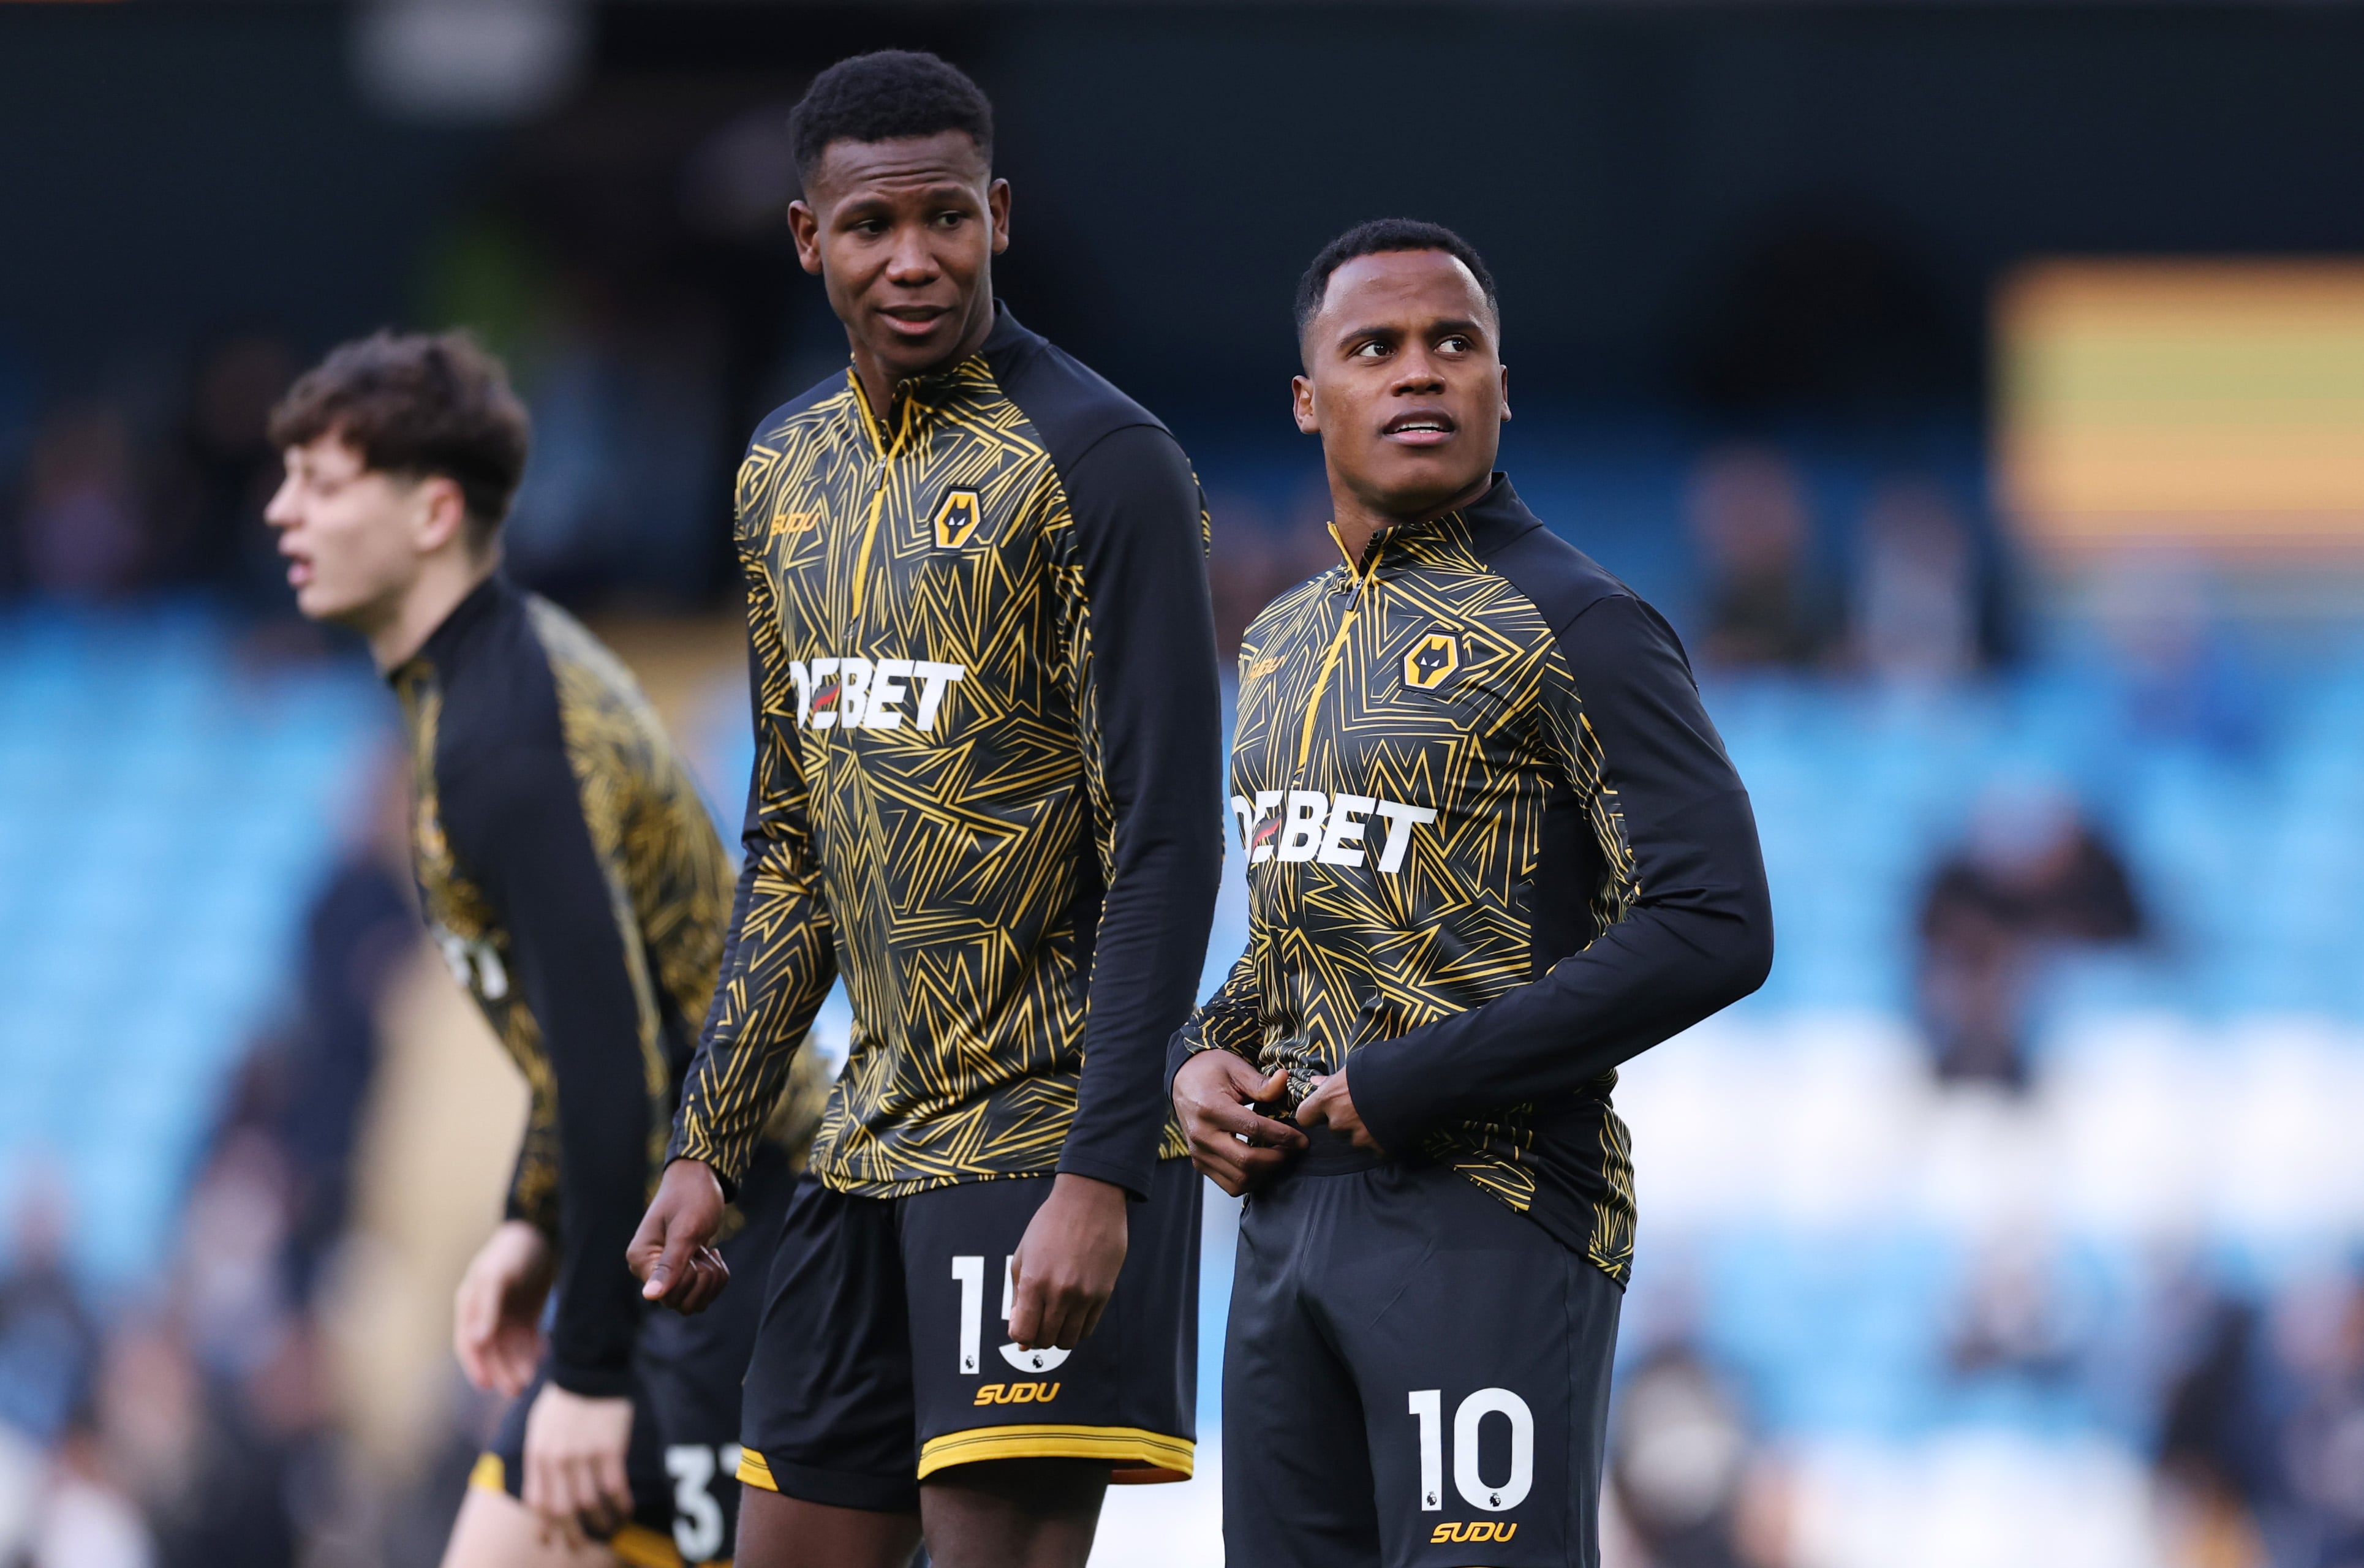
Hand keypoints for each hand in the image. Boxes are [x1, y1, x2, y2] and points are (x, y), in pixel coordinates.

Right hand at [454, 1221, 553, 1396]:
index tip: (487, 1386)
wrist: (543, 1230)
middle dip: (502, 1371)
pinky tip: (543, 1357)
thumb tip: (477, 1340)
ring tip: (530, 1379)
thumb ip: (487, 1306)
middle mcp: (487, 1313)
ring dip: (518, 1365)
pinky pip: (528, 1339)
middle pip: (492, 1351)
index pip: (469, 1343)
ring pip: (511, 1348)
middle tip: (517, 1389)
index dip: (476, 1365)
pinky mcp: (528, 1313)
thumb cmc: (514, 1250)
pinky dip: (533, 1351)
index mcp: (471, 1304)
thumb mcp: (497, 1275)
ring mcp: (507, 1314)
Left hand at [521, 1382, 634, 1543]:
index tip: (552, 1540)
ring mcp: (584, 1455)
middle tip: (580, 1545)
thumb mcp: (539, 1428)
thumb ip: (539, 1459)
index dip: (545, 1527)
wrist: (590, 1368)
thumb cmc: (565, 1399)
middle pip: (563, 1510)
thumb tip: (542, 1492)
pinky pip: (615, 1487)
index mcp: (538, 1455)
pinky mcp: (610, 1448)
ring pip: (590, 1503)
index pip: (537, 1503)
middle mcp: (558, 1459)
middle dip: (571, 1534)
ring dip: (600, 1522)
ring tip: (609, 1529)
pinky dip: (621, 1503)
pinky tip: (625, 1509)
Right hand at [627, 1159, 730, 1314]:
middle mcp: (648, 1271)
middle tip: (704, 1249)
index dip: (690, 1279)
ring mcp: (665, 1272)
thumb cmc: (692, 1197)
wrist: (700, 1177)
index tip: (695, 1252)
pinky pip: (703, 1293)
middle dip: (703, 1279)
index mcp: (641, 1260)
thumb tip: (650, 1296)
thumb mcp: (686, 1231)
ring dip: (711, 1278)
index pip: (667, 1296)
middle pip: (681, 1304)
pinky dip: (716, 1276)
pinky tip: (712, 1253)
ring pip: (695, 1302)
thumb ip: (670, 1265)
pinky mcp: (682, 1271)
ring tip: (709, 1251)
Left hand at [1007, 1174, 1127, 1350]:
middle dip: (1037, 1336)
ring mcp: (1084, 1295)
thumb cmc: (1051, 1223)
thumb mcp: (1023, 1255)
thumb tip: (1021, 1335)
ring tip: (1056, 1318)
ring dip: (1058, 1336)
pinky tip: (1073, 1313)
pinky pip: (1088, 1329)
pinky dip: (1077, 1328)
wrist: (1090, 1199)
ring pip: (1068, 1340)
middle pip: (1045, 1340)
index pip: (1022, 1333)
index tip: (1022, 1324)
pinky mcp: (1104, 1293)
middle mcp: (1059, 1292)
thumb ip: (1018, 1296)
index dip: (1019, 1334)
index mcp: (1033, 1281)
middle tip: (1039, 1321)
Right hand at [1174, 1052, 1307, 1195]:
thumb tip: (1284, 1081)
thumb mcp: (1235, 1068)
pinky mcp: (1199, 1163)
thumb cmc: (1210, 1071)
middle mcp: (1202, 1135)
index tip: (1302, 1139)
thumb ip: (1261, 1083)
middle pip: (1246, 1162)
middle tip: (1294, 1150)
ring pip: (1239, 1180)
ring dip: (1266, 1173)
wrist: (1183, 1080)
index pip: (1253, 1129)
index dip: (1283, 1136)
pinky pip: (1229, 1185)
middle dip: (1277, 1159)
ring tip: (1280, 1156)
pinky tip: (1262, 1164)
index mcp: (1211, 1108)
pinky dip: (1251, 1180)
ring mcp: (1199, 1153)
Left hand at [1295, 1067, 1386, 1153]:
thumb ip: (1333, 1080)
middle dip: (1344, 1121)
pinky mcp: (1378, 1148)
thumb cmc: (1383, 1067)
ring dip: (1362, 1131)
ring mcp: (1359, 1137)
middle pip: (1333, 1128)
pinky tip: (1391, 1124)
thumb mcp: (1354, 1067)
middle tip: (1362, 1107)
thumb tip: (1315, 1083)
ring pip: (1354, 1139)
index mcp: (1329, 1098)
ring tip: (1380, 1113)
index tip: (1323, 1110)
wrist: (1417, 1081)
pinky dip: (1380, 1140)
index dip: (1313, 1114)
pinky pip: (1374, 1148)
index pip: (1304, 1116)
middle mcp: (1339, 1121)